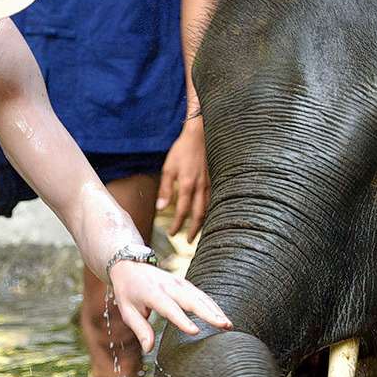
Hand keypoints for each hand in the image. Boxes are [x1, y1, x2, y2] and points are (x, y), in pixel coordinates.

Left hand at [108, 260, 230, 351]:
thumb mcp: (127, 311)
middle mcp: (169, 286)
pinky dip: (213, 306)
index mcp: (152, 293)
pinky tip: (222, 317)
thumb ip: (140, 329)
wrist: (130, 266)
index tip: (195, 331)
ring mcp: (179, 283)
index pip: (170, 308)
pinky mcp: (186, 284)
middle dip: (209, 313)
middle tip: (224, 326)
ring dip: (216, 310)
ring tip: (228, 325)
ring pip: (201, 297)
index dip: (182, 320)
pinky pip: (202, 295)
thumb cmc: (128, 292)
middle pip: (192, 300)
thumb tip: (148, 349)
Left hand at [158, 120, 209, 241]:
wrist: (200, 134)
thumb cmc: (182, 150)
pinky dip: (212, 211)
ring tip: (199, 233)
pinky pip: (215, 200)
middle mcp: (201, 187)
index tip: (172, 233)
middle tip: (189, 241)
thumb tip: (161, 208)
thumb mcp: (168, 168)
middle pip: (198, 215)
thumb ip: (165, 189)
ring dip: (204, 223)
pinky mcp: (216, 179)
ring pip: (209, 209)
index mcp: (188, 185)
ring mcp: (210, 184)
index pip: (182, 211)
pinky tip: (210, 215)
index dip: (177, 225)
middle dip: (193, 230)